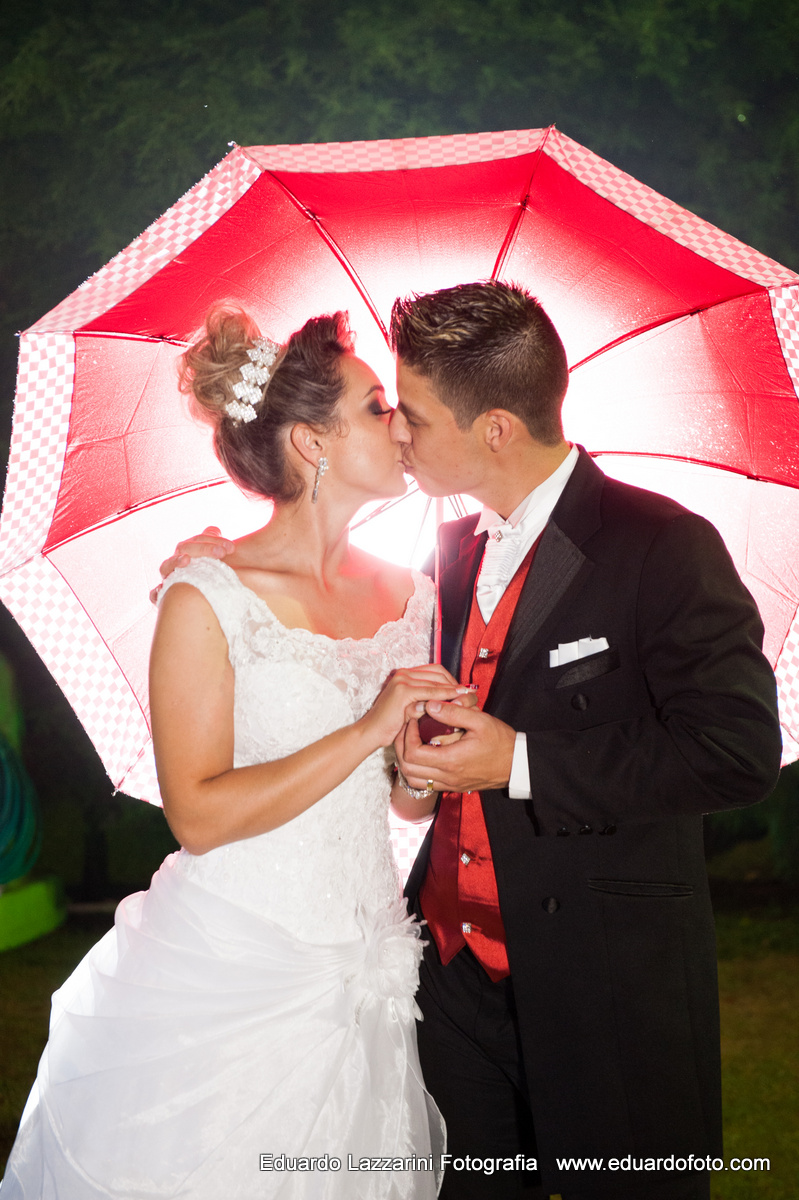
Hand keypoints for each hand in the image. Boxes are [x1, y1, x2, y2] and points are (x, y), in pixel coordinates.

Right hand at [150, 527, 235, 603]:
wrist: (216, 602)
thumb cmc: (220, 577)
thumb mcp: (221, 560)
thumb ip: (215, 543)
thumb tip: (214, 529)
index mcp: (191, 550)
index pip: (199, 539)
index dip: (213, 540)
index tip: (231, 548)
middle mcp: (179, 562)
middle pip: (184, 548)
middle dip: (203, 549)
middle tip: (222, 553)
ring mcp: (170, 577)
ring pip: (166, 566)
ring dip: (176, 561)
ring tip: (186, 560)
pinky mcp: (165, 595)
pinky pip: (155, 594)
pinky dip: (156, 592)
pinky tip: (160, 590)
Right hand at [361, 665, 471, 749]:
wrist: (371, 732)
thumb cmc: (391, 724)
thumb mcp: (412, 708)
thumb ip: (426, 700)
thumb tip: (451, 700)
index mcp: (405, 674)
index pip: (435, 670)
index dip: (451, 679)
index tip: (465, 690)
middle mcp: (403, 673)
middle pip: (437, 673)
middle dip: (456, 683)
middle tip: (471, 693)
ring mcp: (402, 680)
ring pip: (435, 682)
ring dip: (453, 689)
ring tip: (467, 698)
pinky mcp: (403, 691)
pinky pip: (429, 692)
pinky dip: (444, 696)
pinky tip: (455, 703)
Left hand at [395, 700, 515, 793]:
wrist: (517, 764)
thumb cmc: (501, 741)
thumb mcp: (480, 721)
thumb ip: (453, 713)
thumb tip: (429, 705)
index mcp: (451, 761)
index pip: (413, 753)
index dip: (407, 735)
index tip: (413, 719)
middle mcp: (447, 776)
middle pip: (407, 769)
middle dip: (401, 746)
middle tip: (406, 728)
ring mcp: (448, 784)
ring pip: (412, 780)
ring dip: (406, 761)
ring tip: (411, 741)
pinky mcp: (452, 786)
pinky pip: (424, 784)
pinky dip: (416, 770)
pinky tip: (422, 753)